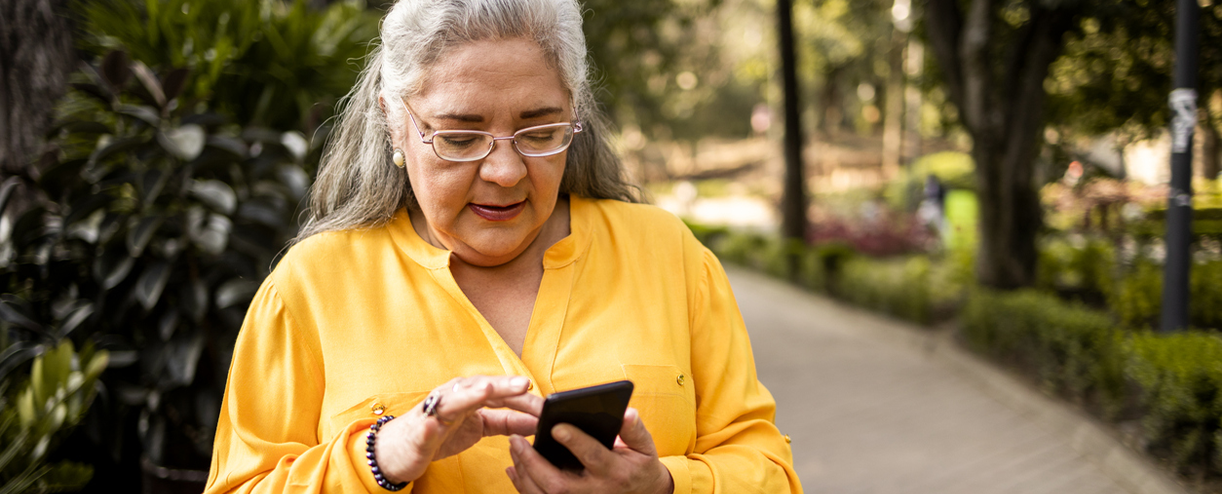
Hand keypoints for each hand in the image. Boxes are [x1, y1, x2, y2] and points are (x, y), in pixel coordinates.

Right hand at [376, 376, 542, 483]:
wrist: (402, 450)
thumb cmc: (442, 433)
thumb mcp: (480, 427)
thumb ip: (507, 422)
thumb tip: (536, 421)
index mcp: (470, 395)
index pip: (501, 393)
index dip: (522, 399)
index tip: (545, 405)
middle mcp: (453, 396)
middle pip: (481, 388)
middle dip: (503, 387)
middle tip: (525, 385)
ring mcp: (434, 412)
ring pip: (453, 400)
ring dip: (470, 394)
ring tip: (487, 390)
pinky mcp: (418, 431)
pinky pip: (423, 428)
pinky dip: (428, 426)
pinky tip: (432, 426)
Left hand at [505, 408, 674, 493]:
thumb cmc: (640, 467)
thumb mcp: (644, 448)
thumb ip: (634, 430)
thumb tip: (626, 412)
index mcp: (615, 473)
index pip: (593, 457)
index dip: (575, 442)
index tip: (556, 426)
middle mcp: (595, 492)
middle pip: (558, 484)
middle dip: (534, 463)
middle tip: (516, 439)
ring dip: (525, 474)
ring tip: (514, 447)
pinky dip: (524, 486)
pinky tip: (514, 468)